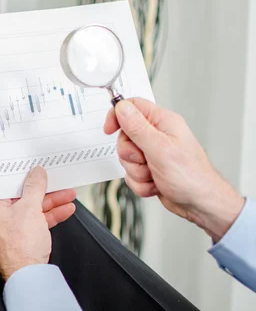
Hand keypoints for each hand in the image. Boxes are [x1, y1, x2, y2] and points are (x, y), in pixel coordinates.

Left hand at [0, 167, 75, 279]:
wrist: (28, 276)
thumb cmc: (20, 247)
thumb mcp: (30, 208)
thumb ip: (34, 187)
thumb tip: (37, 174)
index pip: (7, 186)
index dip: (23, 176)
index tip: (35, 170)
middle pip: (22, 197)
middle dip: (44, 191)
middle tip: (56, 182)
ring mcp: (9, 229)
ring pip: (32, 209)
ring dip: (52, 202)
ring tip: (68, 194)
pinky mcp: (22, 238)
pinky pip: (36, 221)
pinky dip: (51, 215)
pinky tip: (65, 209)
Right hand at [104, 98, 244, 241]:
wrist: (200, 204)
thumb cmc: (191, 176)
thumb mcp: (160, 148)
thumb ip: (138, 127)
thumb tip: (121, 107)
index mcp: (163, 122)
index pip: (132, 107)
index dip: (117, 116)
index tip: (110, 129)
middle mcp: (157, 135)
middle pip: (125, 136)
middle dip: (130, 154)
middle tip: (145, 159)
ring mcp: (152, 153)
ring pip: (126, 158)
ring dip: (137, 171)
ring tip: (154, 174)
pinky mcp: (149, 169)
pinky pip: (131, 174)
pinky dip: (140, 183)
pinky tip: (156, 184)